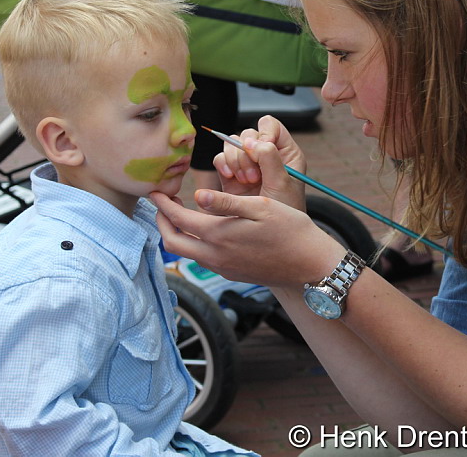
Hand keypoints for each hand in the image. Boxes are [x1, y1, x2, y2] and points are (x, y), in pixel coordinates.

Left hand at [151, 191, 342, 287]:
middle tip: (162, 204)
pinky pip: (203, 260)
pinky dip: (194, 244)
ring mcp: (223, 268)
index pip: (178, 220)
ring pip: (186, 253)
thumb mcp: (261, 207)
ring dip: (177, 234)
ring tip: (180, 214)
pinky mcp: (232, 273)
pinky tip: (205, 230)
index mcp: (220, 235)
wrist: (311, 265)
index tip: (155, 191)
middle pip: (173, 242)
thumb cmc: (291, 230)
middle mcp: (216, 256)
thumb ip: (226, 202)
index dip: (162, 205)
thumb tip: (198, 195)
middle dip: (161, 222)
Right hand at [213, 116, 305, 210]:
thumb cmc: (285, 210)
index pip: (270, 125)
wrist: (268, 233)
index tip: (261, 150)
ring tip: (245, 181)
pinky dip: (223, 165)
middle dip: (247, 153)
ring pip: (232, 144)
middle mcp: (265, 154)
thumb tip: (252, 141)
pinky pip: (220, 158)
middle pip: (247, 134)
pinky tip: (231, 179)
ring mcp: (247, 164)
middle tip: (254, 176)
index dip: (263, 133)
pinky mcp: (231, 175)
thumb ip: (270, 157)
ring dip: (236, 160)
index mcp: (285, 152)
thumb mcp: (282, 182)